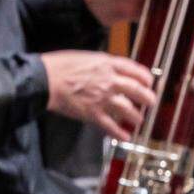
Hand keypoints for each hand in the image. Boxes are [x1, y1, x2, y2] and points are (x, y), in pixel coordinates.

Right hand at [42, 50, 157, 139]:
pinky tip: (124, 137)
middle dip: (148, 98)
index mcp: (107, 64)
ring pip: (129, 110)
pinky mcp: (92, 114)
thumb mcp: (85, 57)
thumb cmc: (59, 65)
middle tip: (149, 102)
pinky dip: (120, 133)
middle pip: (138, 91)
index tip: (148, 83)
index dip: (146, 78)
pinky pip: (111, 126)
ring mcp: (102, 99)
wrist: (43, 80)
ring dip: (136, 117)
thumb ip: (101, 64)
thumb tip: (111, 71)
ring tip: (137, 120)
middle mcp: (109, 81)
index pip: (136, 71)